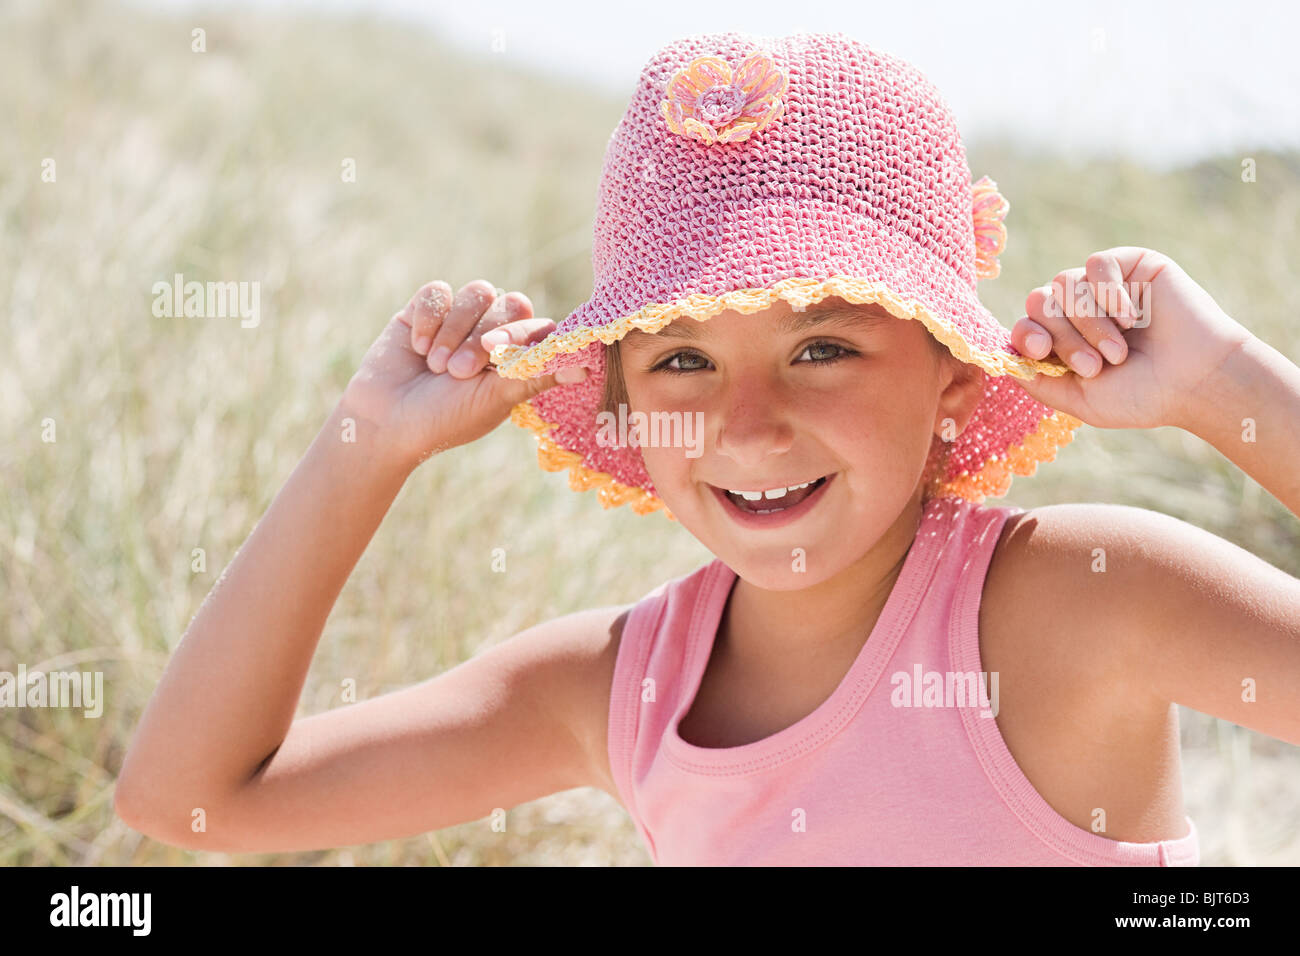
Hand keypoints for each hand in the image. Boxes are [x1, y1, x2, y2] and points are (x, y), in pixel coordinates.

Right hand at [340, 279, 586, 467]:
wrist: (387, 424)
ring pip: (477, 292)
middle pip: (511, 302)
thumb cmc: (447, 419)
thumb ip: (537, 375)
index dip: (521, 335)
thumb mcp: (496, 399)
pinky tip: (418, 347)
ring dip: (456, 330)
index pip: (538, 325)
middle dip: (483, 337)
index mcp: (518, 356)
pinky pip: (438, 291)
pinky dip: (429, 320)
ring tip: (437, 366)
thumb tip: (588, 367)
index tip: (497, 357)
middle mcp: (494, 332)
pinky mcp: (426, 310)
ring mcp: (460, 319)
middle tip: (459, 372)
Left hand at [1010, 247, 1252, 429]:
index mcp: (1062, 341)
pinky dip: (1108, 292)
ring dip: (1089, 323)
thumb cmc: (1142, 396)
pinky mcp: (1130, 265)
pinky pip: (1096, 264)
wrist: (1198, 381)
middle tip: (1096, 365)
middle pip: (1038, 302)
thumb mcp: (1080, 399)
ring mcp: (1101, 287)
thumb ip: (1037, 380)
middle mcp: (1077, 311)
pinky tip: (1131, 317)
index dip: (1024, 333)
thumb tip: (1001, 357)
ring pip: (1064, 285)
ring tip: (1118, 351)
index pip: (1023, 325)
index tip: (1040, 349)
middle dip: (1062, 336)